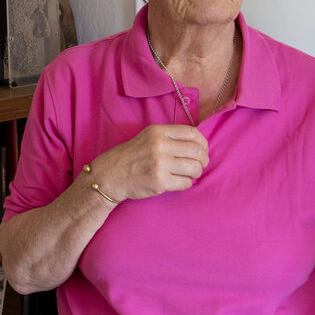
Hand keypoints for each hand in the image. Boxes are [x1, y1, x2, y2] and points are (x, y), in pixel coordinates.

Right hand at [90, 124, 208, 201]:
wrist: (111, 175)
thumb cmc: (132, 156)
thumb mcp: (148, 137)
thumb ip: (170, 137)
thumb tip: (198, 144)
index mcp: (158, 132)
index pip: (192, 133)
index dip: (203, 143)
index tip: (202, 150)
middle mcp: (160, 146)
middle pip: (197, 151)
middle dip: (203, 160)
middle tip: (200, 165)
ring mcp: (160, 164)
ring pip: (194, 168)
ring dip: (195, 173)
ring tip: (188, 174)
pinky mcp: (160, 181)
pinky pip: (186, 183)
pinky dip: (186, 183)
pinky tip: (178, 181)